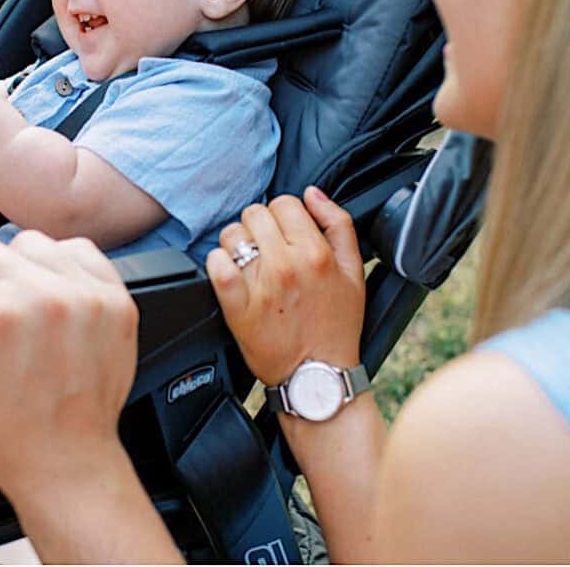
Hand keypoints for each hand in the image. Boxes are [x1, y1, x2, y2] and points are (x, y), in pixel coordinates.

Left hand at [206, 187, 365, 385]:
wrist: (318, 376)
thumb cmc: (336, 327)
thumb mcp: (355, 273)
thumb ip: (338, 226)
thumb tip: (314, 194)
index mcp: (316, 253)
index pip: (285, 203)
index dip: (283, 215)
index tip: (284, 232)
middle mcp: (287, 265)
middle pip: (255, 213)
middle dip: (260, 226)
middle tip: (267, 247)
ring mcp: (259, 285)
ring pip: (232, 234)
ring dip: (238, 243)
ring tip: (250, 262)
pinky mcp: (236, 305)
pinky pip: (215, 263)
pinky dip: (217, 262)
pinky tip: (231, 274)